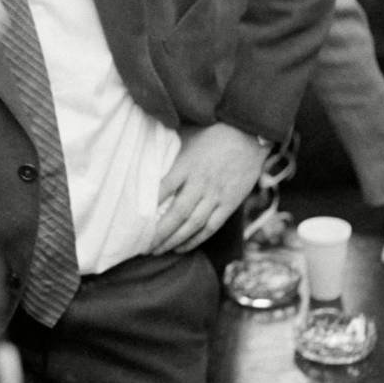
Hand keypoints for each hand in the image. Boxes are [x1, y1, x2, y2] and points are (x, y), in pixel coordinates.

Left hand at [150, 123, 265, 253]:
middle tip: (143, 245)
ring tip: (158, 250)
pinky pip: (211, 226)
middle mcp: (201, 182)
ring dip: (174, 240)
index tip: (134, 220)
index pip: (163, 188)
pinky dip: (195, 240)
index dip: (147, 207)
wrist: (249, 135)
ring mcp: (217, 194)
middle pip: (177, 213)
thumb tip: (144, 153)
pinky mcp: (229, 203)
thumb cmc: (213, 132)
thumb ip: (169, 149)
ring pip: (193, 224)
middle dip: (159, 233)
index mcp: (187, 164)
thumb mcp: (187, 135)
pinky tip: (181, 247)